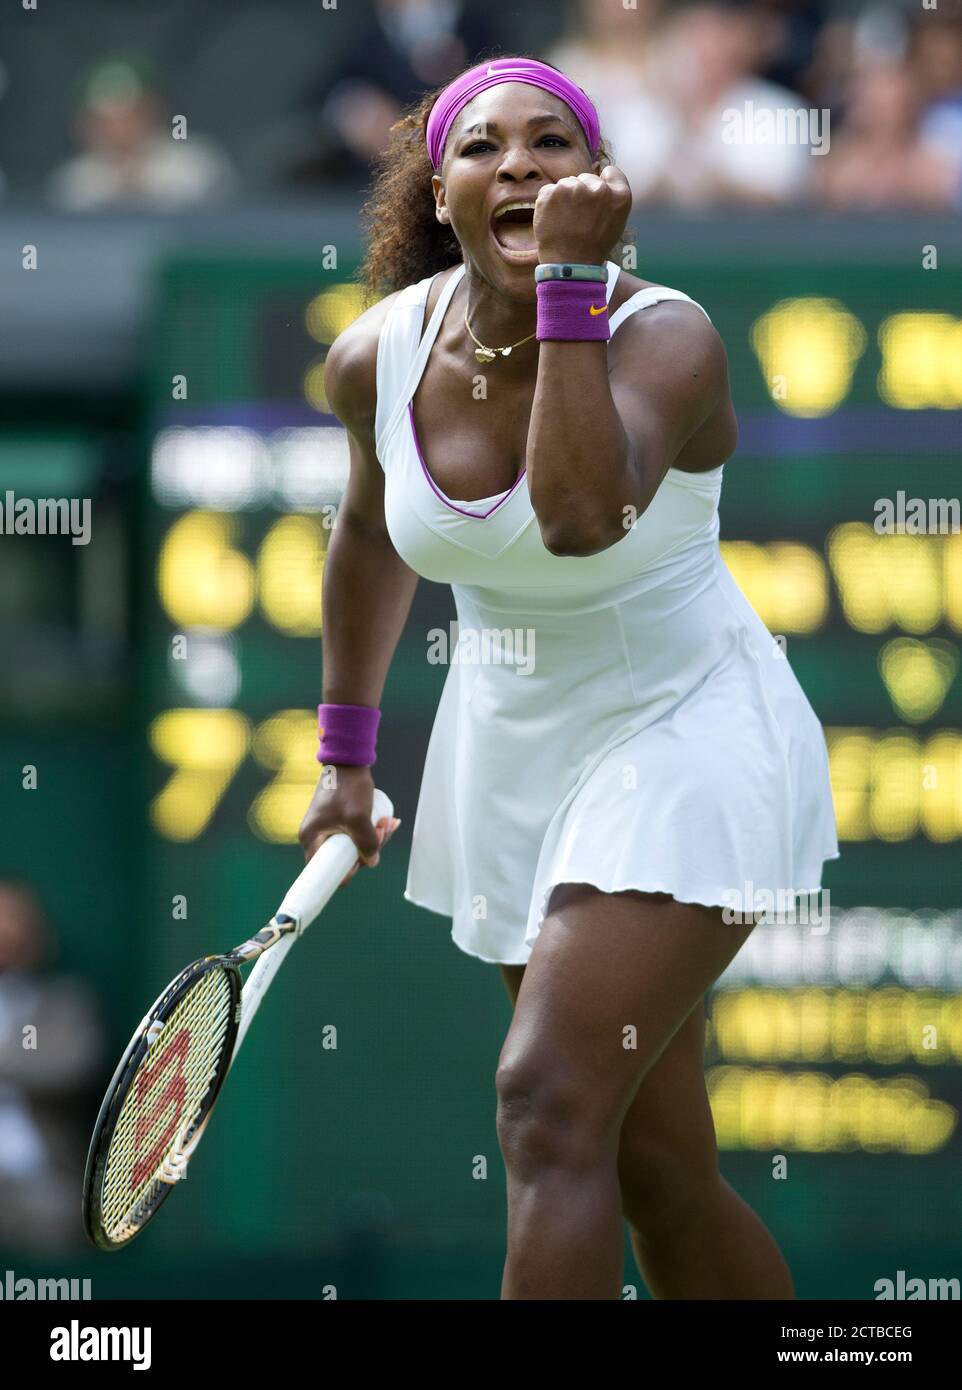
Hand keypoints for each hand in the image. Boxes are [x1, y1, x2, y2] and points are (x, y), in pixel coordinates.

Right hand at [298, 764, 400, 887]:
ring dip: (374, 838)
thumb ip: (367, 842)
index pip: (325, 870)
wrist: (348, 760)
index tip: (365, 859)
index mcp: (311, 838)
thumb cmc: (348, 786)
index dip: (346, 871)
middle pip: (343, 857)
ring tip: (389, 822)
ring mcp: (326, 827)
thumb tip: (372, 861)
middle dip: (368, 849)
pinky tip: (386, 821)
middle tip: (384, 832)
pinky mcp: (336, 820)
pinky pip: (354, 833)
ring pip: (352, 845)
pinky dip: (370, 830)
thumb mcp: (359, 817)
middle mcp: (315, 836)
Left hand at [533, 165, 631, 265]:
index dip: (602, 182)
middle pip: (586, 178)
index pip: (611, 172)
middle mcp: (598, 189)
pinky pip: (549, 190)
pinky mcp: (552, 193)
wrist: (570, 265)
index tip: (595, 195)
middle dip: (581, 192)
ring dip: (564, 197)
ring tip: (566, 220)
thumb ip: (612, 197)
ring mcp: (574, 189)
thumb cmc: (593, 246)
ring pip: (567, 183)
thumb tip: (602, 176)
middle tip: (579, 217)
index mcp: (619, 196)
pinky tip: (553, 219)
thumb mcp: (616, 221)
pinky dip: (548, 202)